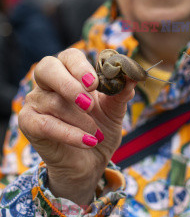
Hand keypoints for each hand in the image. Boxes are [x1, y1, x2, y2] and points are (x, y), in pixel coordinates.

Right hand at [18, 48, 135, 204]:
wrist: (90, 160)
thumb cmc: (100, 127)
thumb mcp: (115, 109)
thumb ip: (121, 92)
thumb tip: (133, 75)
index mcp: (69, 70)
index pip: (70, 56)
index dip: (81, 67)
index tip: (95, 83)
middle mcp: (47, 82)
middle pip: (47, 68)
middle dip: (69, 84)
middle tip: (89, 103)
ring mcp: (35, 101)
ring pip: (53, 102)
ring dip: (80, 119)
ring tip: (96, 132)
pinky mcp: (29, 123)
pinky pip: (46, 124)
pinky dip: (70, 134)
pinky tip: (88, 142)